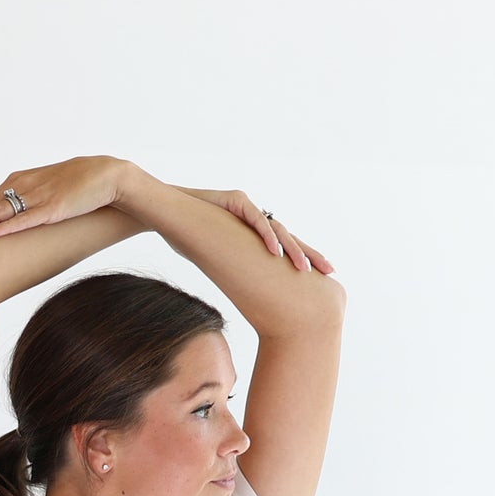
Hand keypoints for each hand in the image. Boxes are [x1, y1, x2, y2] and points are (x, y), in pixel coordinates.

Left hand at [0, 155, 123, 238]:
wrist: (111, 177)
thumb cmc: (82, 189)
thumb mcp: (50, 197)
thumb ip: (31, 207)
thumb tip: (16, 226)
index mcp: (21, 183)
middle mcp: (24, 186)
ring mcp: (37, 196)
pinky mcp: (53, 207)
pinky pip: (24, 219)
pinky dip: (5, 227)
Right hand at [179, 187, 335, 273]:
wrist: (164, 212)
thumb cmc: (186, 236)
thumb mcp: (215, 258)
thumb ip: (232, 270)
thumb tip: (241, 295)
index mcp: (254, 233)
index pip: (284, 248)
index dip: (303, 261)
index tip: (322, 278)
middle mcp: (255, 218)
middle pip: (290, 237)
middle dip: (310, 255)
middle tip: (330, 272)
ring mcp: (247, 207)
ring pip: (277, 229)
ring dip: (293, 250)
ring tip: (305, 269)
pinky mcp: (235, 201)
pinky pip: (256, 220)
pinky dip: (267, 236)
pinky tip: (277, 252)